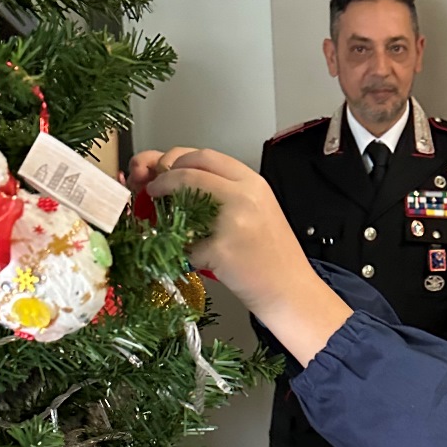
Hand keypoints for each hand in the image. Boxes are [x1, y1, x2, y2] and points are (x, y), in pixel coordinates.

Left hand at [130, 147, 351, 365]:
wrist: (291, 291)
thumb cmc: (274, 257)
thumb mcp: (258, 212)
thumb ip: (228, 194)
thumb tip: (184, 184)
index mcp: (253, 184)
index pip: (206, 156)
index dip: (178, 160)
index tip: (166, 170)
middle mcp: (244, 195)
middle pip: (191, 169)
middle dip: (165, 176)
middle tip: (154, 189)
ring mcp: (232, 220)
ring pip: (183, 198)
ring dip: (167, 207)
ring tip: (165, 220)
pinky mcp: (221, 249)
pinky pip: (187, 244)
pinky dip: (185, 251)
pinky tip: (194, 258)